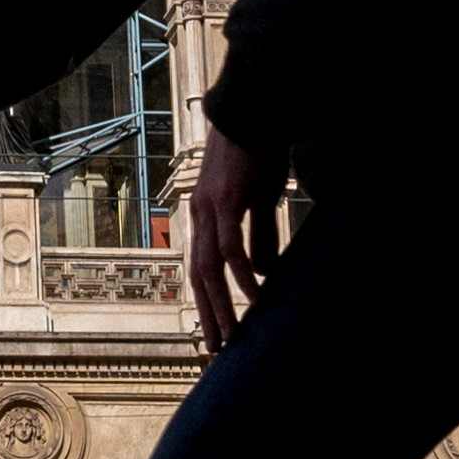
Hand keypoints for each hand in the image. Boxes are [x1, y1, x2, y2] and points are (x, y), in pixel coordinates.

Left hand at [183, 119, 286, 350]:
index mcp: (204, 216)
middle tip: (217, 349)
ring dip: (222, 305)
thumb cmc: (258, 152)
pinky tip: (253, 296)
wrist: (253, 110)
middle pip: (197, 277)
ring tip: (235, 334)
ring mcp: (209, 208)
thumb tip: (261, 272)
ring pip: (209, 270)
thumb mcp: (260, 201)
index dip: (205, 301)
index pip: (199, 268)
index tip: (214, 331)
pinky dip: (241, 275)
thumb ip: (259, 236)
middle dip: (207, 315)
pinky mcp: (226, 201)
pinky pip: (231, 248)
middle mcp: (199, 215)